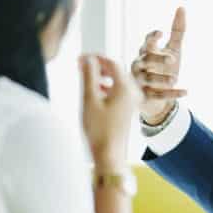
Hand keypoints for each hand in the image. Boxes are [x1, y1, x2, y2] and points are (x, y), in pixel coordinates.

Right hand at [80, 54, 141, 171]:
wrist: (110, 155)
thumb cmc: (99, 129)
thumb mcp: (90, 99)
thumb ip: (89, 76)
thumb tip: (88, 59)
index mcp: (125, 87)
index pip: (112, 62)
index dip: (95, 57)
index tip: (80, 58)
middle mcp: (132, 92)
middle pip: (116, 70)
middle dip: (98, 65)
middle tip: (80, 65)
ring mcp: (132, 100)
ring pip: (116, 80)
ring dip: (101, 76)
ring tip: (85, 76)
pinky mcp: (128, 108)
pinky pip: (118, 90)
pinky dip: (106, 86)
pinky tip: (95, 90)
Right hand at [131, 7, 187, 124]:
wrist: (158, 95)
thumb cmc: (164, 67)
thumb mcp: (173, 48)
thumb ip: (177, 30)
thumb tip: (182, 7)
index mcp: (146, 52)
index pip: (147, 43)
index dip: (152, 38)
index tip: (161, 33)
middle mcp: (140, 66)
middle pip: (145, 60)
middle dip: (158, 58)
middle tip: (173, 58)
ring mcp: (141, 82)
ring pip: (149, 79)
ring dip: (162, 78)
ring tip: (176, 78)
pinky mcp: (146, 97)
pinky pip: (158, 96)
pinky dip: (172, 94)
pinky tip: (187, 91)